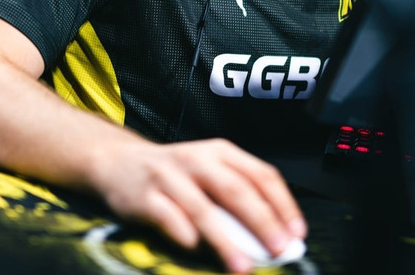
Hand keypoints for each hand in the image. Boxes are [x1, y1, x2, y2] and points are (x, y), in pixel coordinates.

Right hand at [88, 138, 305, 272]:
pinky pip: (169, 218)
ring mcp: (169, 176)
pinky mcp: (144, 196)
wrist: (117, 161)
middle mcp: (196, 159)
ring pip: (203, 209)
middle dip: (262, 222)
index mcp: (220, 151)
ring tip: (243, 266)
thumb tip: (272, 237)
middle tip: (280, 250)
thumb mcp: (209, 171)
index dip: (283, 204)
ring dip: (227, 241)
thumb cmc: (175, 173)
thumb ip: (237, 197)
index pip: (261, 174)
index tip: (296, 233)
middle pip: (236, 191)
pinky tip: (196, 248)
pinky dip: (185, 235)